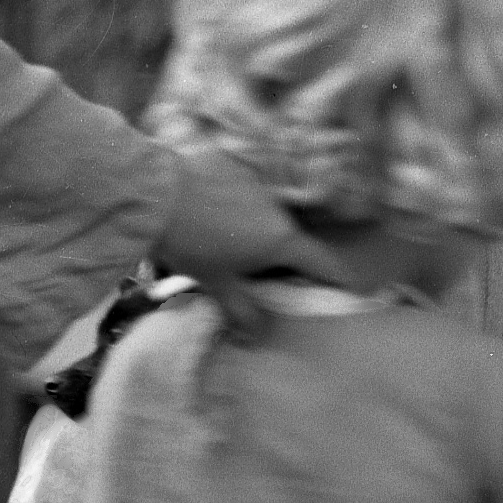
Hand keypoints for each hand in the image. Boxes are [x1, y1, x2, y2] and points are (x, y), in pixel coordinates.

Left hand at [154, 147, 362, 328]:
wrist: (150, 193)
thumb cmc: (190, 244)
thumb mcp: (215, 283)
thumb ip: (242, 311)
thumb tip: (258, 338)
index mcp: (282, 242)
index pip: (325, 264)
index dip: (340, 279)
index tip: (351, 289)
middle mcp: (279, 211)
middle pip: (291, 239)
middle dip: (283, 256)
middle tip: (261, 271)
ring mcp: (257, 183)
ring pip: (265, 213)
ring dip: (254, 227)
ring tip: (223, 237)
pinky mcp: (233, 164)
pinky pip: (241, 189)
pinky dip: (232, 201)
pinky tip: (207, 208)